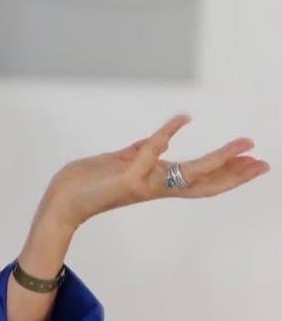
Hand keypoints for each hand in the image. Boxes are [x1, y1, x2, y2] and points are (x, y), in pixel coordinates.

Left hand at [41, 114, 270, 228]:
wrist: (60, 202)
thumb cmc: (85, 184)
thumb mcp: (118, 164)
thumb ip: (139, 154)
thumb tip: (159, 142)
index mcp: (156, 183)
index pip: (200, 180)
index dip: (229, 174)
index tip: (254, 163)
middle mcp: (155, 186)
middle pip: (205, 183)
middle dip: (236, 174)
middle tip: (264, 162)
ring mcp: (144, 184)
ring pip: (190, 172)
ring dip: (219, 158)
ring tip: (244, 144)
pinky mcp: (127, 178)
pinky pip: (151, 151)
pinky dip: (166, 134)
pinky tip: (182, 119)